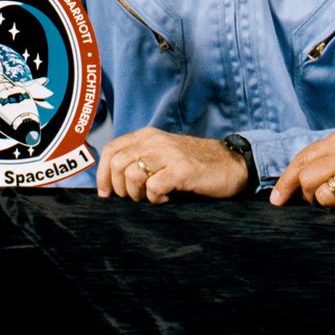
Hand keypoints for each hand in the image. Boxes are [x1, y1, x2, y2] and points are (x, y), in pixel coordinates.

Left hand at [95, 127, 248, 203]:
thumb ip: (141, 159)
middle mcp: (155, 141)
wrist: (232, 164)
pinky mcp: (182, 170)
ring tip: (151, 197)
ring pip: (132, 174)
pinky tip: (166, 198)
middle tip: (134, 198)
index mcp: (148, 136)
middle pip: (117, 163)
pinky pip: (153, 187)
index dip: (102, 174)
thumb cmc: (195, 165)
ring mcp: (169, 154)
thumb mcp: (164, 155)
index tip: (106, 193)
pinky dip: (155, 198)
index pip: (111, 149)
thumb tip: (113, 182)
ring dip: (137, 194)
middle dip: (119, 188)